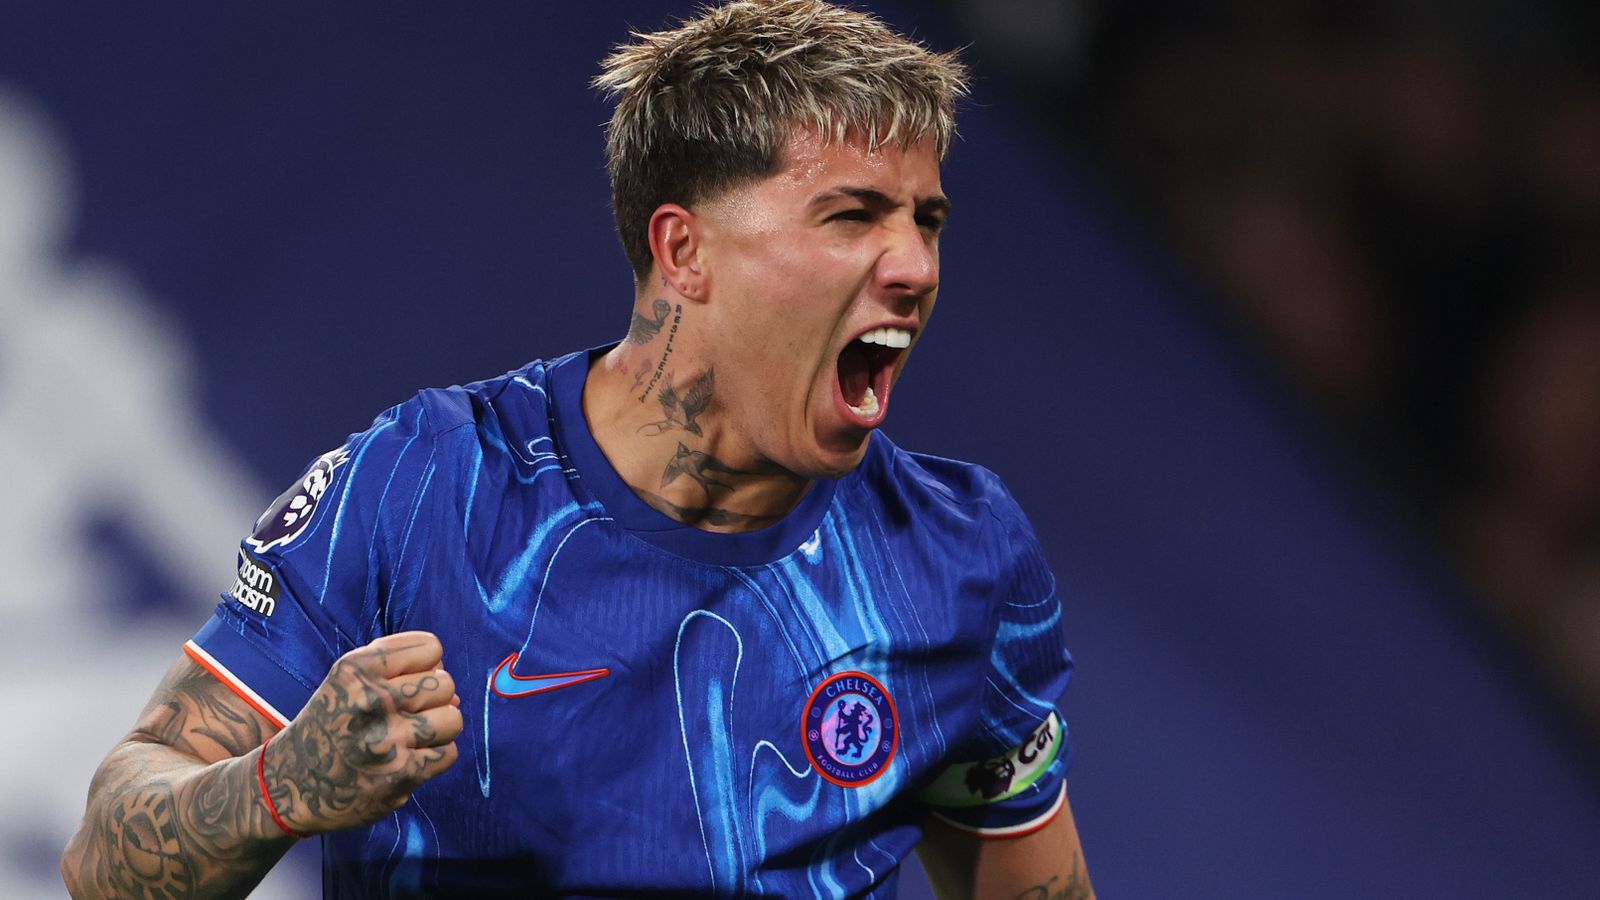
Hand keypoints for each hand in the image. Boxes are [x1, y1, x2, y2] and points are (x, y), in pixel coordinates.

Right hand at [264, 631, 461, 835]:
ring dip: (440, 728)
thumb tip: (445, 668)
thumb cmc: (331, 721)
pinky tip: (411, 757)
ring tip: (414, 736)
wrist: (289, 783)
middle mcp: (370, 701)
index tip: (407, 681)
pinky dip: (435, 756)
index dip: (427, 665)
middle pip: (446, 684)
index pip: (431, 648)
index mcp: (356, 669)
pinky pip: (448, 753)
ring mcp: (386, 741)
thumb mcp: (346, 678)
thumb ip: (395, 661)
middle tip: (410, 713)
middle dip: (436, 697)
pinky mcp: (399, 776)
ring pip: (453, 719)